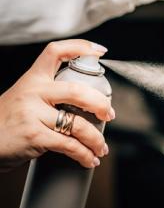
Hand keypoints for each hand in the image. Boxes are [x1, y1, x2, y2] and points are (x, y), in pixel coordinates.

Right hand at [0, 39, 114, 171]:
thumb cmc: (7, 122)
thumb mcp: (24, 98)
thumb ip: (50, 95)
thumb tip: (90, 102)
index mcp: (33, 79)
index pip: (56, 52)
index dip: (80, 47)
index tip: (100, 51)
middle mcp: (33, 92)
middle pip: (77, 91)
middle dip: (101, 104)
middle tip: (109, 115)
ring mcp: (32, 114)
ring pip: (78, 124)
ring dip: (96, 138)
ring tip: (101, 147)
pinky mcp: (34, 136)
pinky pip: (69, 145)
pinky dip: (84, 154)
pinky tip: (89, 159)